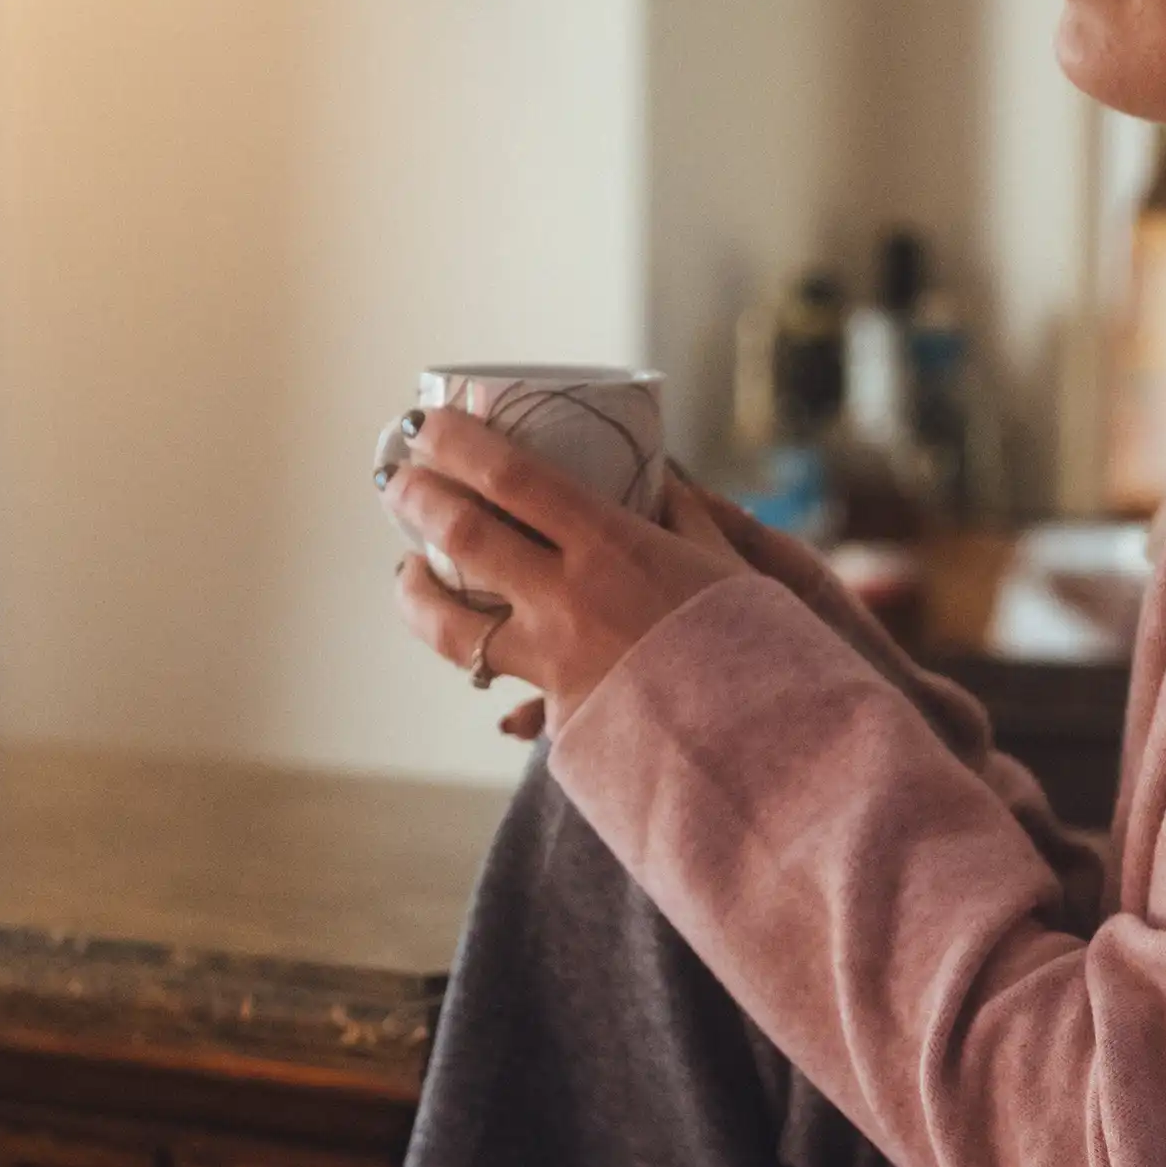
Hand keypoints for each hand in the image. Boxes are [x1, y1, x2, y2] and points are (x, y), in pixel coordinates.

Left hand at [381, 407, 753, 739]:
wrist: (769, 738)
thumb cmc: (760, 644)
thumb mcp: (727, 563)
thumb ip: (686, 520)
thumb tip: (664, 477)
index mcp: (610, 546)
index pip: (510, 477)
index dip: (457, 444)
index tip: (428, 427)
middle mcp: (569, 599)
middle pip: (462, 536)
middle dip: (415, 499)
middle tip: (396, 482)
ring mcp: (558, 662)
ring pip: (452, 629)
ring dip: (417, 596)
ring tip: (409, 576)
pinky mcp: (563, 716)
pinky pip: (512, 692)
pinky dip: (496, 678)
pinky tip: (486, 674)